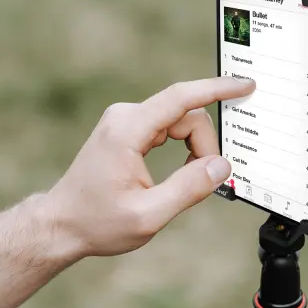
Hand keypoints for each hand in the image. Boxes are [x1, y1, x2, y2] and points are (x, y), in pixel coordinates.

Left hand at [47, 76, 255, 256]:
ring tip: (187, 182)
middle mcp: (125, 116)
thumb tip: (221, 166)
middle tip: (206, 182)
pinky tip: (182, 170)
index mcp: (127, 130)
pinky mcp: (127, 128)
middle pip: (186, 115)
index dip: (217, 89)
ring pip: (180, 122)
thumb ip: (188, 189)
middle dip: (204, 146)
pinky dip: (184, 147)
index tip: (245, 85)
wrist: (62, 222)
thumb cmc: (97, 222)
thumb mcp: (148, 215)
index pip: (181, 98)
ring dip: (194, 149)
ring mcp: (125, 120)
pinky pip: (168, 127)